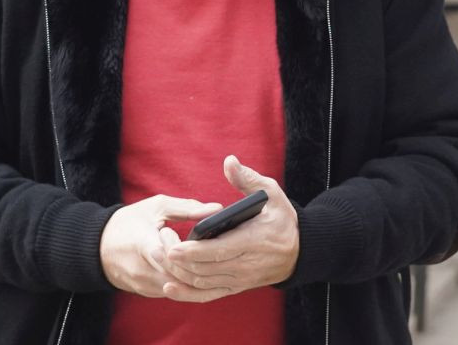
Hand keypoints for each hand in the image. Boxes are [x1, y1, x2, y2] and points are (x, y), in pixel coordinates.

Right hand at [99, 195, 221, 296]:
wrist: (98, 246)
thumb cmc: (129, 221)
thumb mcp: (156, 206)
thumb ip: (187, 207)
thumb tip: (218, 209)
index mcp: (143, 243)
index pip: (173, 254)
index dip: (192, 249)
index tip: (207, 237)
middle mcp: (143, 270)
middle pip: (181, 275)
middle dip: (202, 266)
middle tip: (221, 253)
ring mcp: (145, 285)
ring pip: (180, 288)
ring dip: (199, 278)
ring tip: (217, 263)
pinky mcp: (148, 294)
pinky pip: (174, 292)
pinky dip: (189, 284)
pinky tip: (204, 273)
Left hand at [160, 155, 298, 302]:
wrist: (298, 251)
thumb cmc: (282, 218)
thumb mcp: (272, 193)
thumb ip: (248, 179)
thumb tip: (229, 161)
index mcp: (253, 240)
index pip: (219, 250)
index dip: (194, 251)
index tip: (172, 246)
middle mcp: (245, 264)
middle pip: (206, 268)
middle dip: (179, 260)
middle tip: (158, 243)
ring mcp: (240, 279)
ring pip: (203, 282)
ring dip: (179, 273)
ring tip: (159, 255)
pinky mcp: (236, 287)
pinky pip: (208, 295)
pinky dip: (188, 294)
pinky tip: (169, 286)